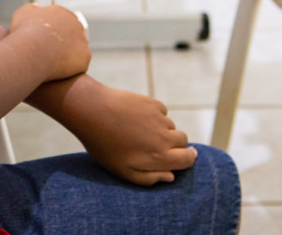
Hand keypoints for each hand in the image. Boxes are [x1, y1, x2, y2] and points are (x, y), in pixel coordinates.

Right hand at [10, 3, 90, 81]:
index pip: (62, 21)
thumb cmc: (24, 33)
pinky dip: (73, 69)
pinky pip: (80, 64)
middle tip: (51, 55)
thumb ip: (31, 9)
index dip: (55, 32)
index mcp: (61, 13)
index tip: (47, 42)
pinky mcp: (85, 56)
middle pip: (73, 33)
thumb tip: (37, 7)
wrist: (31, 50)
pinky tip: (62, 74)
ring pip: (78, 49)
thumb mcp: (23, 14)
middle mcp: (75, 23)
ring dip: (69, 56)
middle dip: (64, 43)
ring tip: (54, 66)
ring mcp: (82, 40)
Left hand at [66, 83, 196, 184]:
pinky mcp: (152, 103)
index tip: (187, 157)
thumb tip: (171, 177)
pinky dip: (155, 116)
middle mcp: (164, 137)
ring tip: (140, 133)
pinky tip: (137, 119)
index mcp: (160, 156)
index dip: (189, 159)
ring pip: (171, 126)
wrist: (93, 111)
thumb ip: (150, 178)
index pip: (188, 159)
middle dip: (176, 145)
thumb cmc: (105, 145)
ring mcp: (159, 118)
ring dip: (163, 130)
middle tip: (159, 147)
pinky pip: (162, 112)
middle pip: (183, 141)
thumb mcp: (124, 171)